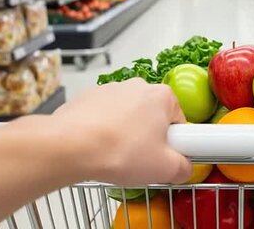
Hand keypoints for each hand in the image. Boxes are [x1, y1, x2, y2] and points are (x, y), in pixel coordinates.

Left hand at [51, 78, 191, 184]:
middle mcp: (138, 85)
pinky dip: (103, 131)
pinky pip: (103, 117)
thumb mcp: (165, 169)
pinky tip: (96, 149)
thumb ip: (184, 168)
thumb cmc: (121, 152)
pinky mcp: (86, 97)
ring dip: (125, 134)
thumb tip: (184, 168)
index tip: (162, 158)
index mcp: (163, 95)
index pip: (179, 121)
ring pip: (127, 116)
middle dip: (149, 138)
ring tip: (115, 157)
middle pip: (153, 116)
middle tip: (140, 161)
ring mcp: (110, 89)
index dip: (174, 144)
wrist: (69, 147)